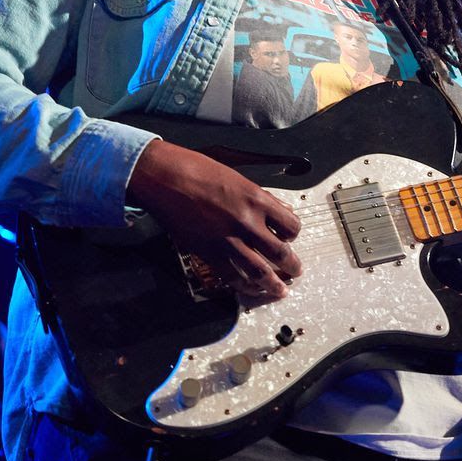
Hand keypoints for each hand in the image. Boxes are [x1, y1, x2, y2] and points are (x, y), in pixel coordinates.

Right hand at [128, 139, 302, 300]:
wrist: (166, 178)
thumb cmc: (198, 170)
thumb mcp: (238, 178)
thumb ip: (261, 198)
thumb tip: (279, 210)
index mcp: (258, 200)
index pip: (291, 225)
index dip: (293, 234)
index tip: (290, 238)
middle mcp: (247, 222)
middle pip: (281, 253)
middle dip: (292, 266)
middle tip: (295, 271)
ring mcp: (228, 240)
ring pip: (260, 272)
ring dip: (274, 284)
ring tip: (280, 290)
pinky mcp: (209, 253)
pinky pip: (233, 277)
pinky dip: (245, 286)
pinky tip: (251, 289)